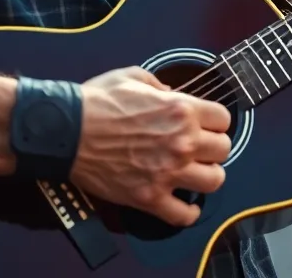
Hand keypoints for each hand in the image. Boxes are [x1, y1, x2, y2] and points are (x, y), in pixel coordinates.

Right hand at [70, 67, 231, 226]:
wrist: (67, 131)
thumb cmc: (96, 102)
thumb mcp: (132, 76)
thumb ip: (159, 85)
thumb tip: (171, 93)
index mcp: (181, 110)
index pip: (224, 119)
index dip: (214, 122)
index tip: (205, 126)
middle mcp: (182, 142)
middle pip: (224, 150)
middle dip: (212, 148)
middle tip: (198, 149)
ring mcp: (168, 172)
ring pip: (214, 182)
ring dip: (206, 177)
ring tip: (193, 174)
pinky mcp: (150, 197)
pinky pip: (184, 215)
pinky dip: (188, 212)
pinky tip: (184, 204)